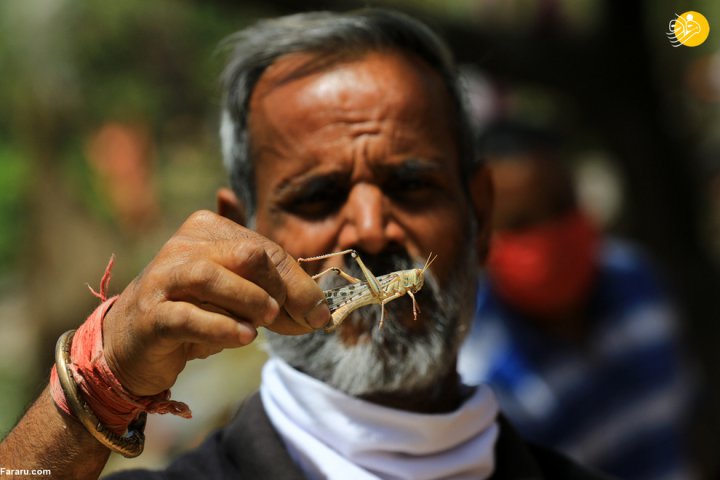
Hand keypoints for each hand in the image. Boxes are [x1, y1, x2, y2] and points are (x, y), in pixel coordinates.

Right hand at [101, 210, 329, 395]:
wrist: (133, 343)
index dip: (297, 283)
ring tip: (267, 320)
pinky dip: (221, 327)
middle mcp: (183, 246)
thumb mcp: (237, 293)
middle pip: (248, 255)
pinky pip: (187, 317)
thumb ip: (274, 291)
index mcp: (207, 229)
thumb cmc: (194, 312)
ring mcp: (163, 279)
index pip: (266, 249)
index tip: (317, 314)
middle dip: (283, 288)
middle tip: (300, 320)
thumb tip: (321, 310)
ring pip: (212, 278)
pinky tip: (244, 337)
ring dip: (250, 300)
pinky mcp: (150, 315)